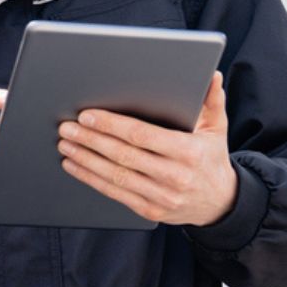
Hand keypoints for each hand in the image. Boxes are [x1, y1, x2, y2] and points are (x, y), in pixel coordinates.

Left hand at [57, 71, 237, 226]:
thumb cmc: (212, 158)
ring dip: (86, 159)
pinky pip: (115, 193)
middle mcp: (174, 176)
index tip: (88, 115)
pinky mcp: (150, 211)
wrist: (220, 203)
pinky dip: (91, 178)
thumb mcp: (217, 128)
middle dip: (91, 139)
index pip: (142, 135)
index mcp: (188, 152)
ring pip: (115, 175)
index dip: (112, 125)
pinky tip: (76, 166)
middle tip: (68, 126)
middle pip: (123, 155)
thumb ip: (213, 101)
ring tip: (66, 144)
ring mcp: (161, 196)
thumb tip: (213, 75)